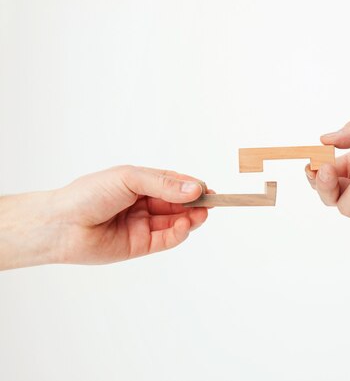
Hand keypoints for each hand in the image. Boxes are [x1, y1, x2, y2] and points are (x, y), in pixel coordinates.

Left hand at [0, 166, 210, 269]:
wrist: (61, 224)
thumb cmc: (88, 194)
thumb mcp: (129, 179)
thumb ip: (163, 185)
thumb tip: (195, 189)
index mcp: (140, 184)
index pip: (173, 183)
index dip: (191, 185)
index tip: (207, 187)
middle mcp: (143, 204)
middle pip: (178, 203)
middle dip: (196, 202)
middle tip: (212, 200)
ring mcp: (142, 226)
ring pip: (175, 221)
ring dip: (191, 217)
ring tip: (202, 213)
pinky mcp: (140, 246)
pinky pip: (166, 239)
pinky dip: (179, 233)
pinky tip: (185, 225)